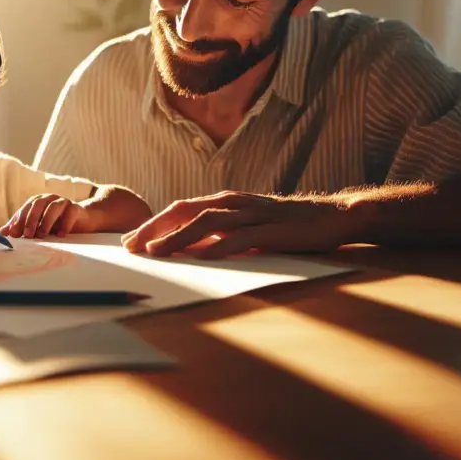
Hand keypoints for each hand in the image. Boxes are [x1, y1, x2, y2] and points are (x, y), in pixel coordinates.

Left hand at [1, 194, 95, 237]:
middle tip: (27, 235)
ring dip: (46, 221)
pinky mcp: (76, 208)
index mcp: (38, 202)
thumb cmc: (57, 223)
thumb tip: (3, 231)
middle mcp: (49, 199)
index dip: (18, 220)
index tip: (13, 233)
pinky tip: (61, 234)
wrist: (82, 219)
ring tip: (42, 235)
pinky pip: (70, 212)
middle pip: (38, 204)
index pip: (25, 208)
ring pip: (53, 207)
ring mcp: (63, 202)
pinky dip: (65, 223)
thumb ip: (22, 227)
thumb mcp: (38, 226)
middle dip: (31, 220)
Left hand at [121, 191, 355, 258]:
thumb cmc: (286, 226)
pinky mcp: (272, 230)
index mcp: (224, 202)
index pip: (179, 210)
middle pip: (184, 211)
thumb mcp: (246, 228)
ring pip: (207, 222)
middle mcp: (233, 203)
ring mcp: (252, 215)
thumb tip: (188, 252)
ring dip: (178, 238)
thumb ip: (219, 236)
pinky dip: (220, 246)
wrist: (331, 216)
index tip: (129, 242)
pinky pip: (241, 238)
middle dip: (154, 229)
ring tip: (157, 253)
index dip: (152, 224)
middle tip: (130, 248)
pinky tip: (203, 257)